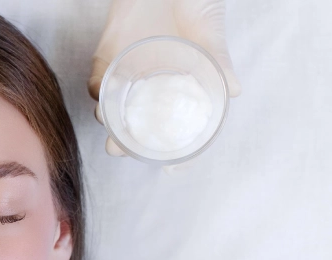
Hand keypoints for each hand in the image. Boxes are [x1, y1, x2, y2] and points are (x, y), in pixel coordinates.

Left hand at [88, 0, 241, 157]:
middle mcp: (154, 84)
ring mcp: (130, 72)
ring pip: (114, 108)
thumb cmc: (193, 1)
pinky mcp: (108, 57)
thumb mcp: (209, 29)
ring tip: (108, 124)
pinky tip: (100, 94)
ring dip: (108, 120)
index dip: (175, 151)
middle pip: (139, 125)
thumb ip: (218, 58)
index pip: (177, 127)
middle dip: (127, 143)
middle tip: (119, 149)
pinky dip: (96, 91)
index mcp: (181, 86)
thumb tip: (234, 91)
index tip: (170, 170)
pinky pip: (97, 82)